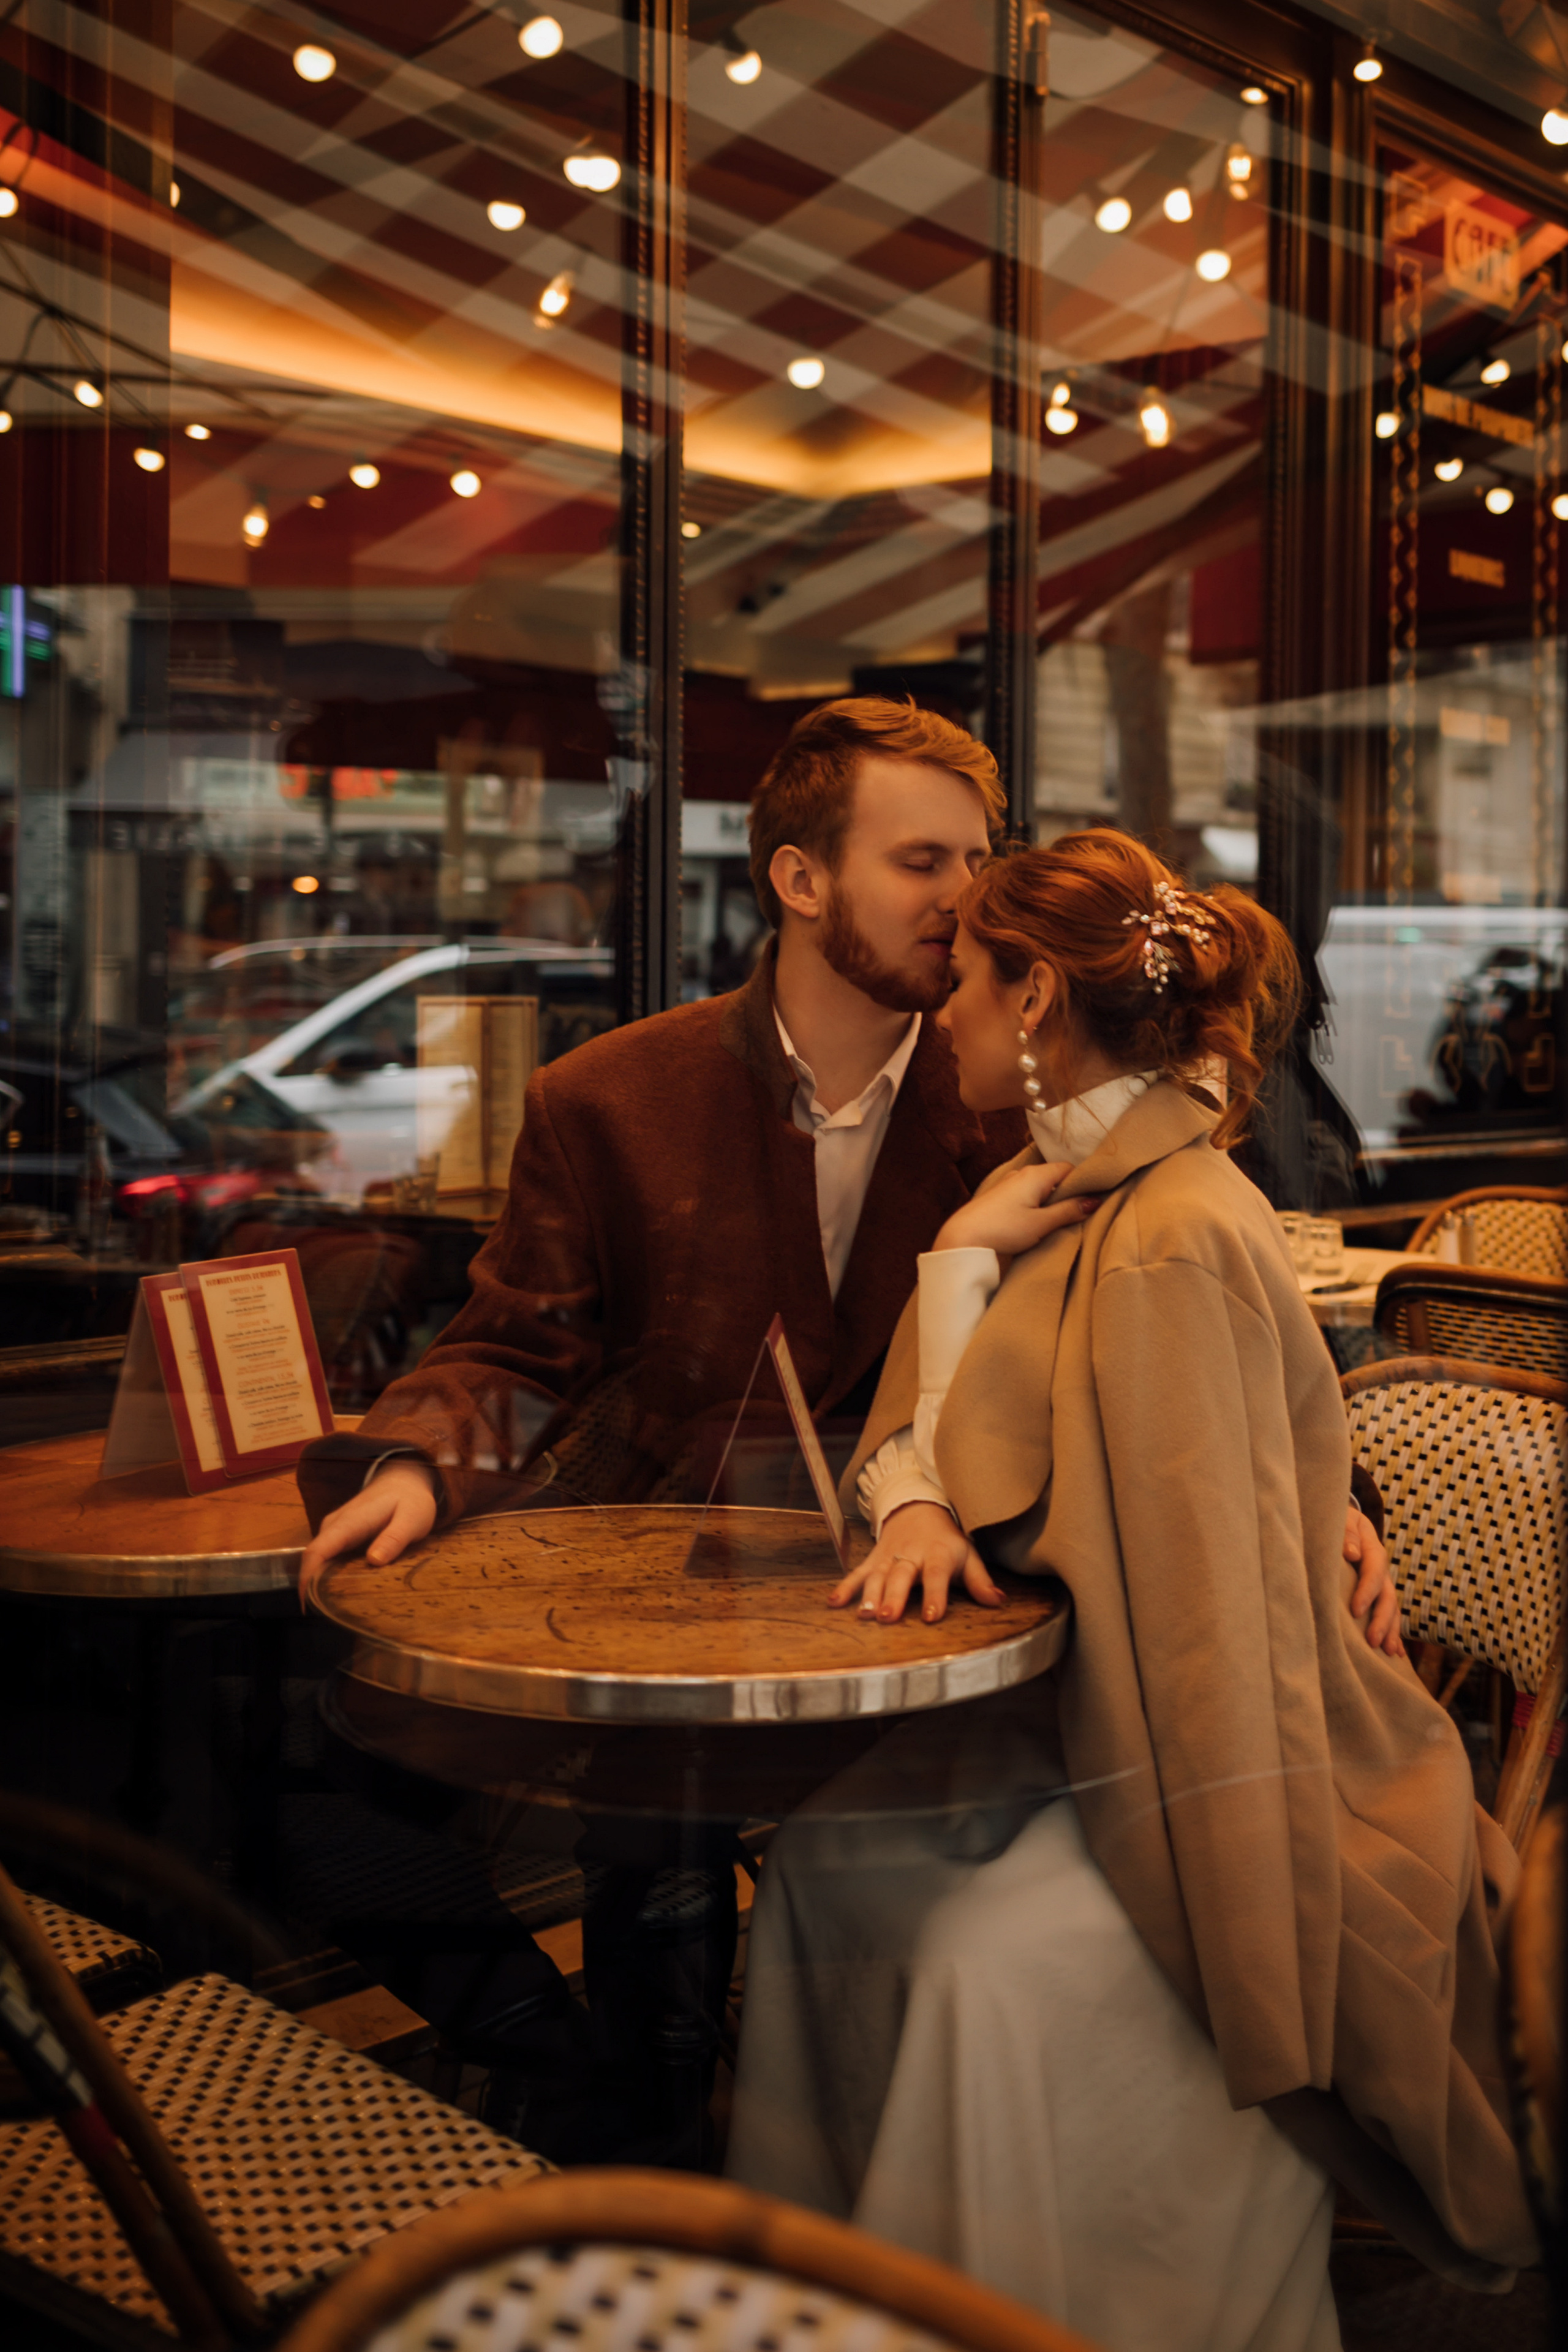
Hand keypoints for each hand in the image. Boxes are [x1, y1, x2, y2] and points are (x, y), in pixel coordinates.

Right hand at [298, 1461, 437, 1613]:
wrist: (404, 1480)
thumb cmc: (410, 1500)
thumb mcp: (412, 1518)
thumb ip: (394, 1538)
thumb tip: (373, 1561)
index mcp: (349, 1522)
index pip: (317, 1551)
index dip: (306, 1578)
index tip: (308, 1605)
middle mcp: (335, 1525)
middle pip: (314, 1559)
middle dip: (312, 1588)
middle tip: (325, 1617)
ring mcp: (335, 1530)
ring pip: (320, 1559)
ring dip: (320, 1583)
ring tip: (334, 1611)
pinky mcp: (340, 1536)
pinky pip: (328, 1557)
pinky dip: (330, 1575)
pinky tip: (342, 1593)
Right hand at [830, 1500, 1001, 1625]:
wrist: (917, 1508)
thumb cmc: (946, 1540)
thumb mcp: (968, 1555)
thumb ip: (980, 1580)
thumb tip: (998, 1601)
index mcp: (937, 1553)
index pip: (936, 1574)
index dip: (934, 1595)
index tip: (931, 1616)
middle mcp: (911, 1555)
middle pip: (901, 1576)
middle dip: (893, 1596)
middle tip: (888, 1617)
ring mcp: (889, 1557)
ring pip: (877, 1576)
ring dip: (868, 1595)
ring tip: (864, 1615)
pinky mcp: (873, 1560)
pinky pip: (858, 1573)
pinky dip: (845, 1587)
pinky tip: (834, 1602)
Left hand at [934, 1160, 1101, 1258]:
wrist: (963, 1237)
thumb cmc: (1004, 1229)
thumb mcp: (1042, 1223)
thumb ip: (1069, 1211)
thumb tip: (1095, 1201)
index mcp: (1036, 1175)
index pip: (1070, 1169)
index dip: (1083, 1183)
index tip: (1092, 1201)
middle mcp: (1022, 1174)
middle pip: (1055, 1177)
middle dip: (1068, 1193)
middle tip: (1077, 1215)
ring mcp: (1009, 1184)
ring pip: (1040, 1187)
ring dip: (1051, 1201)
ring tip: (1057, 1221)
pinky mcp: (1000, 1197)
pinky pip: (1027, 1195)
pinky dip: (1036, 1204)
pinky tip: (1036, 1221)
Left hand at [1344, 1503, 1403, 1656]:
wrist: (1342, 1517)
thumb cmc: (1335, 1518)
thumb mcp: (1340, 1517)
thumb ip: (1346, 1532)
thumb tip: (1353, 1553)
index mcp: (1371, 1548)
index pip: (1373, 1569)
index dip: (1367, 1591)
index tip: (1356, 1610)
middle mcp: (1379, 1567)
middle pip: (1388, 1594)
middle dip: (1382, 1619)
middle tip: (1372, 1641)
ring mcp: (1380, 1581)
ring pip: (1392, 1607)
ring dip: (1391, 1630)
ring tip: (1389, 1652)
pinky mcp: (1376, 1593)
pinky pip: (1388, 1613)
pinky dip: (1393, 1632)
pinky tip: (1395, 1653)